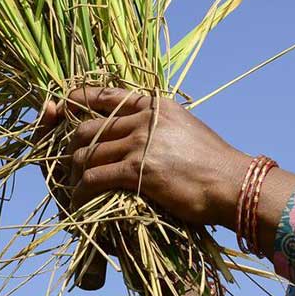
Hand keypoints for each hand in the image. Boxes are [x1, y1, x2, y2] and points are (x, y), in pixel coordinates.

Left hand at [42, 86, 250, 228]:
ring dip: (74, 172)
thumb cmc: (213, 163)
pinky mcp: (137, 170)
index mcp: (153, 106)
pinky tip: (78, 200)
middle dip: (71, 147)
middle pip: (87, 128)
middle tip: (67, 164)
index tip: (61, 105)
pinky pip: (94, 177)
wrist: (232, 183)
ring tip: (72, 186)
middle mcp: (143, 119)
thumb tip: (141, 131)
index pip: (105, 95)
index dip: (77, 99)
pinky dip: (81, 189)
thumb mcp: (185, 128)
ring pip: (86, 153)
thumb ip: (159, 125)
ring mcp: (139, 143)